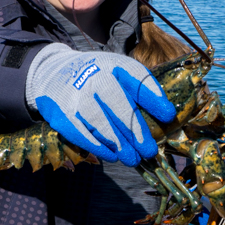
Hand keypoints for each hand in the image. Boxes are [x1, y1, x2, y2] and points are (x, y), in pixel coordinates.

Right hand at [26, 45, 176, 165]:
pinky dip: (98, 147)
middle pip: (118, 105)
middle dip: (136, 131)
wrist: (56, 73)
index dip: (153, 98)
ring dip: (119, 144)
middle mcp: (94, 78)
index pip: (137, 79)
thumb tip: (168, 116)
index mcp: (114, 66)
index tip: (168, 115)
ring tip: (132, 158)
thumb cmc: (98, 77)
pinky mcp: (62, 114)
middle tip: (148, 151)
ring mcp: (77, 97)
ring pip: (100, 123)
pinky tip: (111, 156)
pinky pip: (81, 134)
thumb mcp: (121, 72)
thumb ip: (142, 89)